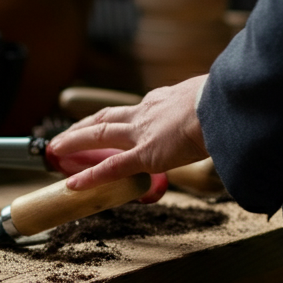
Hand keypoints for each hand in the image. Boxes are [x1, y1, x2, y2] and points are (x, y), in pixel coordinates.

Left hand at [48, 75, 209, 190]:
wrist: (224, 105)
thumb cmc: (226, 102)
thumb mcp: (213, 98)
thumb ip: (209, 109)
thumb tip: (224, 115)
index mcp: (163, 99)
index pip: (134, 109)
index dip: (117, 116)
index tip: (108, 120)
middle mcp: (146, 112)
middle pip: (106, 117)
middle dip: (84, 125)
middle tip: (67, 133)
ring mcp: (142, 133)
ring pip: (99, 135)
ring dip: (75, 141)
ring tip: (55, 148)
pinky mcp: (145, 155)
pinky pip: (111, 168)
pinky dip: (90, 176)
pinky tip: (73, 184)